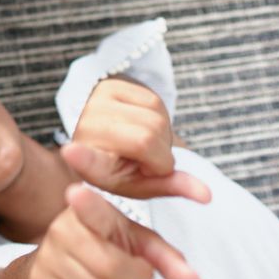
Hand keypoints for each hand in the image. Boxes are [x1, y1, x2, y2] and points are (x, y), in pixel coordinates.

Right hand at [26, 184, 198, 278]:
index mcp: (88, 212)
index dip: (86, 204)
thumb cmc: (99, 249)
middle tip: (135, 273)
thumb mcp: (133, 242)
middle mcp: (65, 230)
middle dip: (134, 278)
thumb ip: (164, 257)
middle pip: (111, 266)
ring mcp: (51, 257)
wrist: (52, 270)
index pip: (90, 209)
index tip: (77, 192)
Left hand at [69, 77, 209, 202]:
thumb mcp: (141, 184)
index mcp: (88, 164)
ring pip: (154, 118)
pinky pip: (154, 101)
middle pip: (146, 138)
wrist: (105, 135)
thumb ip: (171, 186)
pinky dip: (160, 118)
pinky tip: (146, 126)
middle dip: (161, 154)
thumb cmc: (121, 166)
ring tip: (147, 146)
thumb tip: (206, 194)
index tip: (71, 152)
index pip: (87, 162)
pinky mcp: (111, 84)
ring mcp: (96, 103)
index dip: (82, 158)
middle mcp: (87, 129)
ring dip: (162, 136)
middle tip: (152, 163)